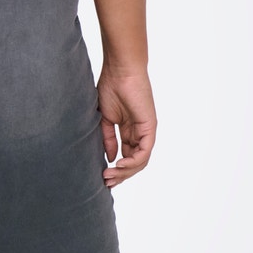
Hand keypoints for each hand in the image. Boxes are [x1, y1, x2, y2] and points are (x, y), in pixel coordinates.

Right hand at [97, 64, 156, 185]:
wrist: (119, 71)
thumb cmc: (111, 87)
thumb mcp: (105, 119)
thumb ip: (108, 138)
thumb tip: (110, 157)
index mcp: (129, 130)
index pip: (127, 156)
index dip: (116, 169)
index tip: (102, 177)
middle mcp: (139, 133)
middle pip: (134, 162)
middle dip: (120, 175)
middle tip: (106, 181)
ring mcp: (146, 131)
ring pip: (140, 161)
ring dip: (125, 172)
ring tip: (109, 175)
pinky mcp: (149, 127)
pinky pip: (144, 152)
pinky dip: (132, 162)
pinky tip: (119, 165)